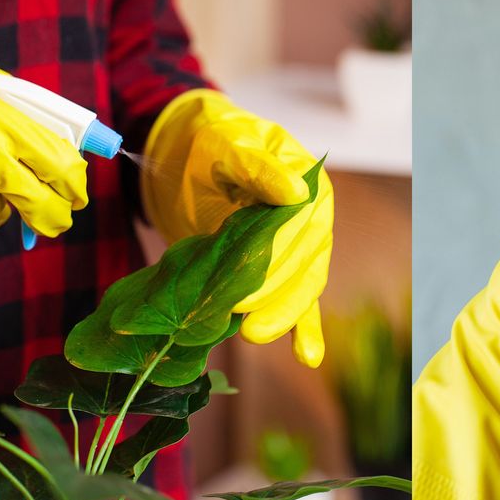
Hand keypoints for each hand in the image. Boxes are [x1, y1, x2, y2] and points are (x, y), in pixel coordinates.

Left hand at [142, 89, 332, 367]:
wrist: (187, 156)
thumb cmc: (209, 143)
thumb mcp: (225, 143)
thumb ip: (257, 166)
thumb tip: (296, 192)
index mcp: (308, 181)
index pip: (302, 225)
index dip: (280, 253)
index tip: (251, 277)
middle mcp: (311, 218)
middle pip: (304, 261)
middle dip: (275, 290)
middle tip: (241, 311)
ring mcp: (298, 247)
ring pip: (303, 286)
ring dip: (284, 314)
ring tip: (255, 334)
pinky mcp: (279, 270)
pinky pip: (301, 302)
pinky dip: (305, 329)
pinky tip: (308, 356)